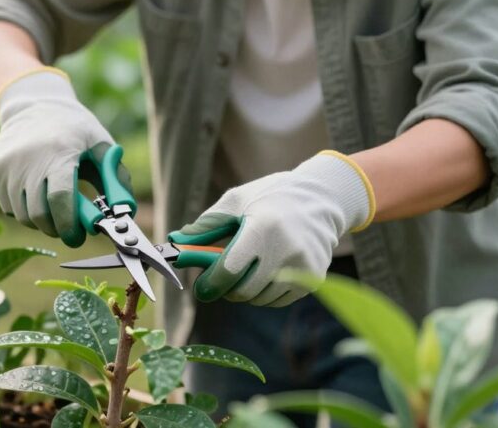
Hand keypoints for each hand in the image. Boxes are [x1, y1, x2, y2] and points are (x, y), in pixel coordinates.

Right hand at [0, 69, 129, 246]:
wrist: (35, 103)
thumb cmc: (75, 130)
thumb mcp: (101, 145)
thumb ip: (116, 179)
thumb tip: (124, 213)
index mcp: (59, 150)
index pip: (60, 199)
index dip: (70, 224)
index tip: (79, 236)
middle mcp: (28, 158)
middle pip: (39, 214)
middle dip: (57, 229)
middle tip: (70, 229)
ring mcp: (7, 164)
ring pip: (23, 215)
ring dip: (41, 222)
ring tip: (55, 208)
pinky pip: (8, 207)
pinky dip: (24, 211)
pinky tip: (35, 194)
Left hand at [168, 152, 374, 305]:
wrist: (321, 199)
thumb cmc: (270, 198)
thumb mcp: (236, 202)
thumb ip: (205, 226)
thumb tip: (177, 242)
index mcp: (262, 228)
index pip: (229, 271)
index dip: (210, 284)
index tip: (202, 287)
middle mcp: (286, 250)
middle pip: (243, 290)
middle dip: (226, 288)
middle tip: (221, 277)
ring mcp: (303, 268)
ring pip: (259, 299)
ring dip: (246, 291)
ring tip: (248, 268)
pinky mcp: (313, 280)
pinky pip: (277, 300)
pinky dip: (265, 294)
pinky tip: (266, 272)